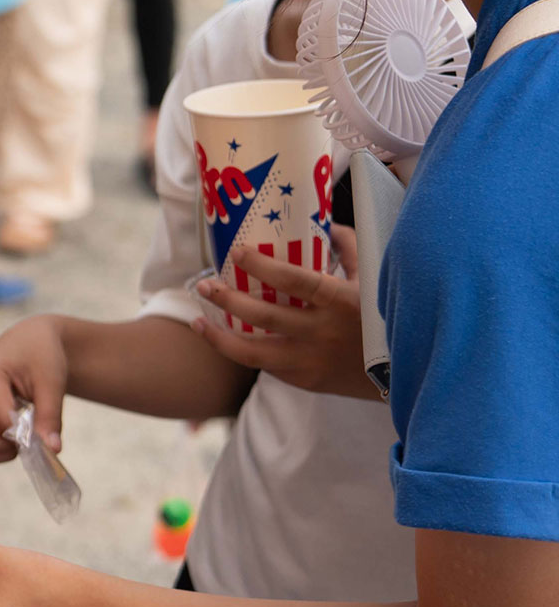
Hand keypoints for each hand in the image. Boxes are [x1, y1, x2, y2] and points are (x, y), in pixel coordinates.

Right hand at [0, 316, 67, 463]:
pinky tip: (12, 429)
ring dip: (1, 451)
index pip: (0, 424)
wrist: (32, 342)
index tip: (47, 431)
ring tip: (22, 427)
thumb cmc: (42, 357)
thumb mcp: (52, 382)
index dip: (26, 437)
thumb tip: (52, 451)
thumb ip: (50, 416)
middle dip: (8, 447)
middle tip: (31, 430)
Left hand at [193, 226, 380, 399]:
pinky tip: (228, 339)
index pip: (295, 281)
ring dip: (221, 337)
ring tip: (198, 320)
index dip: (263, 266)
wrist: (409, 376)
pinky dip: (246, 352)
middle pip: (264, 316)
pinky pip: (268, 367)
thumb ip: (351, 249)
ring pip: (254, 353)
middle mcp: (322, 332)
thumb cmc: (391, 318)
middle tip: (206, 284)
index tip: (237, 252)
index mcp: (340, 301)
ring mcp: (312, 361)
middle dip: (228, 300)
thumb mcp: (375, 280)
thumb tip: (328, 224)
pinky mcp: (307, 382)